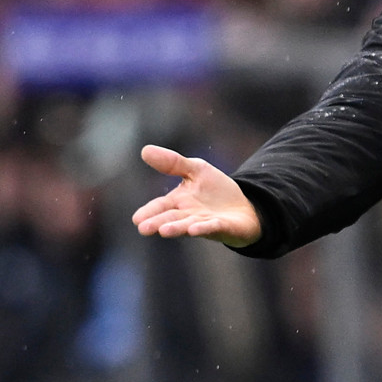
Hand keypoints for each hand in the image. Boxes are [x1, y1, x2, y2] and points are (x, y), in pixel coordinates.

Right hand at [131, 145, 262, 247]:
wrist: (245, 208)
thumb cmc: (216, 191)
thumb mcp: (195, 169)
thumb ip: (172, 162)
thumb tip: (144, 150)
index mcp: (179, 202)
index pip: (161, 206)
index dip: (149, 212)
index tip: (136, 219)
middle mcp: (188, 215)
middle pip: (171, 218)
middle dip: (158, 222)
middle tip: (143, 228)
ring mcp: (204, 223)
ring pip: (187, 225)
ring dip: (176, 228)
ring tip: (163, 231)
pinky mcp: (222, 227)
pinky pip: (211, 227)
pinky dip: (202, 228)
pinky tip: (194, 229)